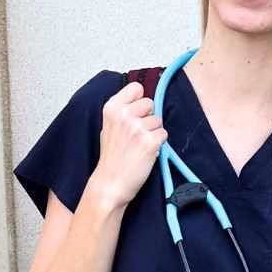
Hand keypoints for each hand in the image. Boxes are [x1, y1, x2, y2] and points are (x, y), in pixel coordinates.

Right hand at [93, 80, 166, 206]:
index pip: (136, 88)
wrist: (110, 184)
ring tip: (140, 146)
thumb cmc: (111, 159)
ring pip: (158, 120)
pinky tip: (146, 153)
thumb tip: (141, 101)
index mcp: (112, 108)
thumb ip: (123, 112)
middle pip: (150, 103)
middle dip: (148, 117)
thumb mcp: (108, 127)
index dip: (140, 100)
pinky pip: (163, 134)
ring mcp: (136, 128)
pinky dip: (158, 144)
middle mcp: (123, 115)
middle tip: (138, 134)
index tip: (137, 112)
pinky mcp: (149, 142)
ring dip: (153, 133)